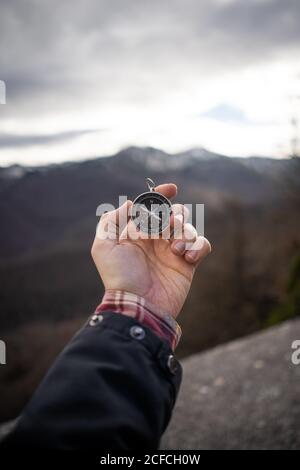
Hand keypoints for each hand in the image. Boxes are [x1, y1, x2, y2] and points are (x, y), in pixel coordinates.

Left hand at [91, 183, 210, 318]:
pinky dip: (198, 246)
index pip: (151, 207)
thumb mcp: (104, 247)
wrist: (139, 306)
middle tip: (170, 227)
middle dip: (176, 214)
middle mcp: (156, 239)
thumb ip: (112, 221)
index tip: (171, 188)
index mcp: (137, 232)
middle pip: (174, 213)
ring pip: (189, 227)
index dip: (161, 194)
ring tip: (176, 249)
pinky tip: (187, 258)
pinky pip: (202, 244)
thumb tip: (129, 204)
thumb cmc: (120, 277)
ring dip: (186, 232)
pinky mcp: (188, 264)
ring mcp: (173, 251)